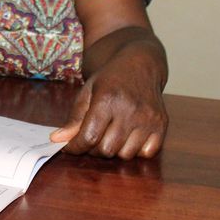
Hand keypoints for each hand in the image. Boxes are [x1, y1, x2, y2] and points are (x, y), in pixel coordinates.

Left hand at [50, 50, 167, 158]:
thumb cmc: (110, 79)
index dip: (76, 147)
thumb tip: (57, 140)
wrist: (140, 65)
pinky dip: (134, 150)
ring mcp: (148, 118)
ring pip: (125, 155)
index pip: (89, 137)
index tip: (71, 147)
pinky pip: (146, 153)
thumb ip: (74, 118)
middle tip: (91, 138)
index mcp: (107, 99)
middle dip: (93, 149)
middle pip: (106, 149)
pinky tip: (129, 136)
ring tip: (110, 134)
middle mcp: (130, 109)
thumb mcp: (87, 92)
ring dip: (114, 150)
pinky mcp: (162, 125)